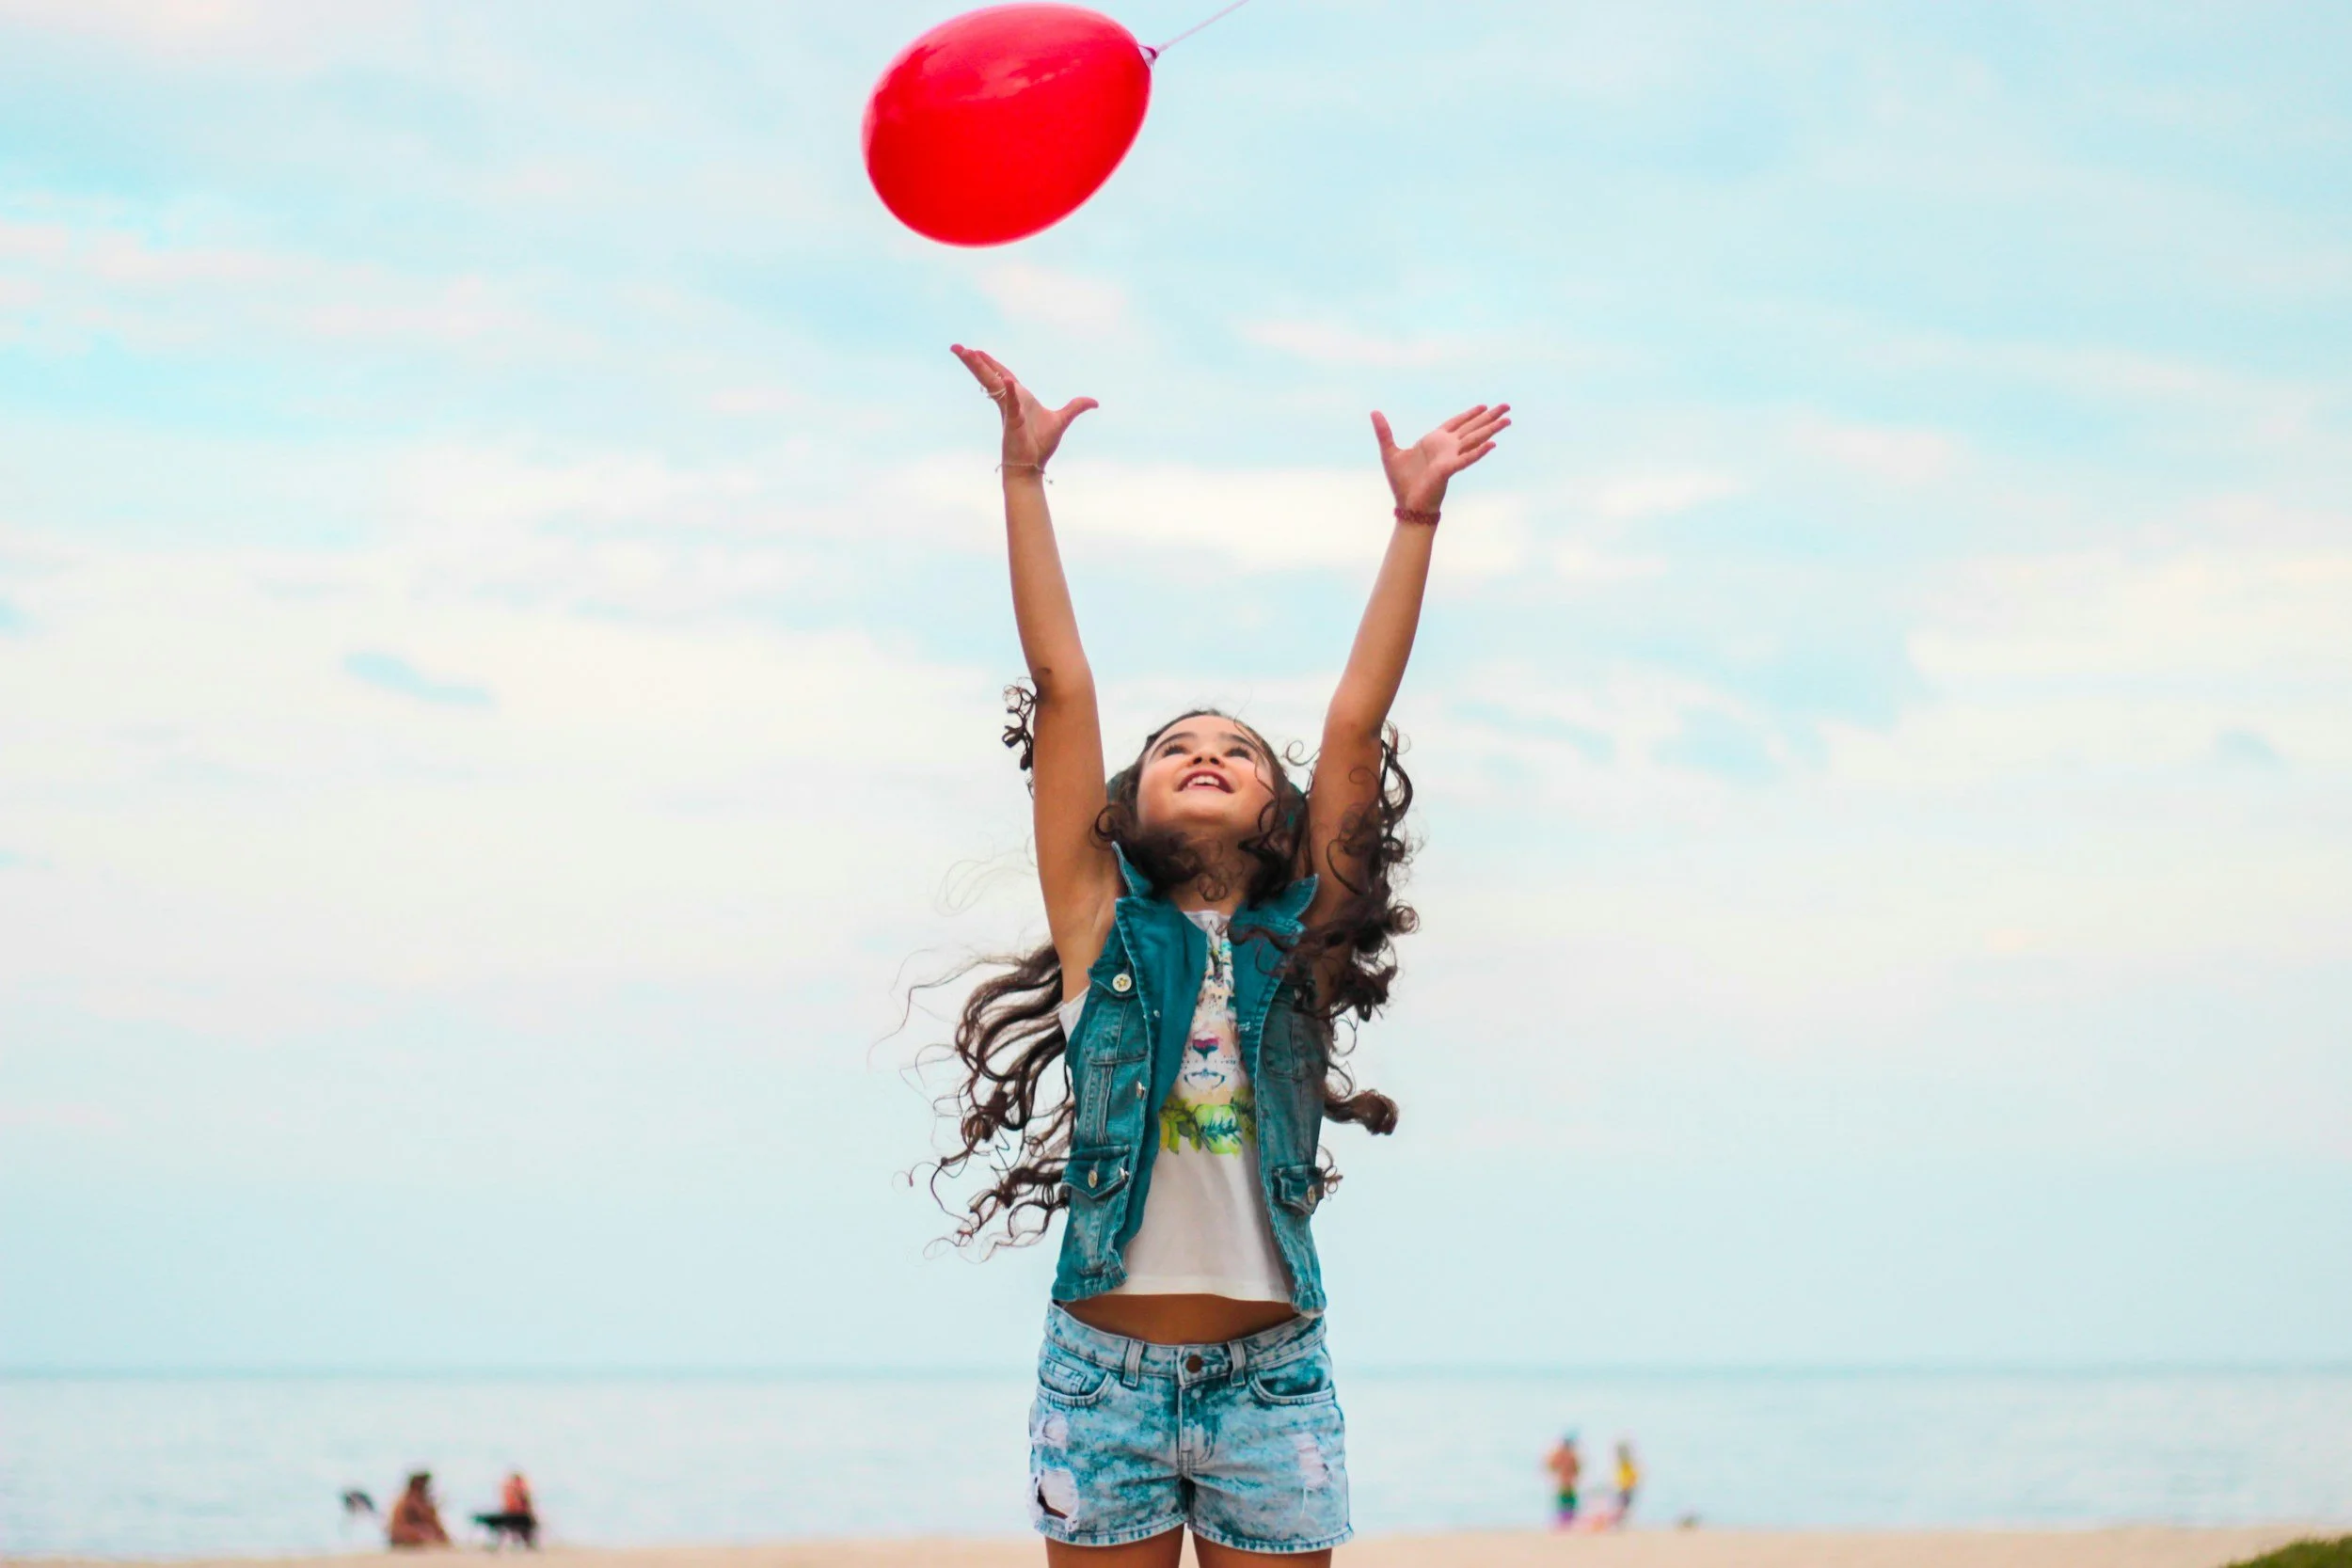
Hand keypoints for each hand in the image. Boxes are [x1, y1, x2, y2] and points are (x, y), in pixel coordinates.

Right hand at [952, 344, 1097, 471]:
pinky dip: (1009, 391)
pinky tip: (1005, 378)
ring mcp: (1008, 409)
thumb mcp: (1061, 420)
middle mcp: (1009, 401)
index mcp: (1019, 397)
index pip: (1001, 374)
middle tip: (957, 347)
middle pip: (989, 375)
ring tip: (964, 353)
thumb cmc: (1041, 446)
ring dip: (979, 367)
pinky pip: (1011, 402)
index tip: (976, 351)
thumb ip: (1075, 408)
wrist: (1033, 466)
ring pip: (991, 383)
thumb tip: (1093, 402)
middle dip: (974, 361)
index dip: (990, 363)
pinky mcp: (1013, 421)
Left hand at [1370, 402, 1511, 513]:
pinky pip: (1467, 458)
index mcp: (1435, 441)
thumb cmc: (1402, 482)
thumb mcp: (1390, 452)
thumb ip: (1384, 432)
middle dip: (1489, 417)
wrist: (1407, 504)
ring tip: (1508, 420)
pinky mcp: (1449, 469)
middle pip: (1472, 428)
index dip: (1470, 414)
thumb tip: (1374, 413)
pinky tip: (1493, 444)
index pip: (1456, 423)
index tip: (1484, 406)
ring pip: (1475, 439)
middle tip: (1507, 406)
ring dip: (1491, 429)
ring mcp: (1450, 458)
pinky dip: (1479, 451)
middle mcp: (1447, 447)